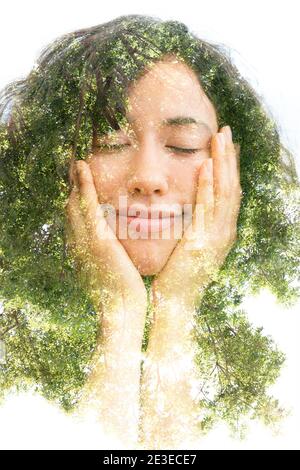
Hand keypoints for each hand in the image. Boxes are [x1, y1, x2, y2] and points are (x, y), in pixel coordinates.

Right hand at [65, 159, 146, 313]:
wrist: (122, 310)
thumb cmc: (123, 294)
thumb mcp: (112, 272)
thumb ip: (111, 257)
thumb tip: (116, 249)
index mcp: (84, 250)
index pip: (78, 219)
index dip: (77, 200)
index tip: (80, 184)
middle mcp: (79, 242)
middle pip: (72, 208)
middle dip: (73, 187)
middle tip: (76, 167)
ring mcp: (86, 240)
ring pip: (76, 204)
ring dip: (76, 181)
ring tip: (77, 162)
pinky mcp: (97, 240)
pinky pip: (88, 207)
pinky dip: (84, 186)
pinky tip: (83, 169)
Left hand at [152, 125, 241, 307]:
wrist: (176, 304)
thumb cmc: (178, 275)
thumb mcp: (191, 246)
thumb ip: (195, 226)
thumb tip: (191, 209)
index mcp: (221, 231)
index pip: (228, 192)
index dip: (228, 167)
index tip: (224, 145)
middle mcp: (224, 231)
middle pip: (231, 186)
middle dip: (228, 158)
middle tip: (226, 131)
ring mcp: (216, 237)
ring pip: (224, 193)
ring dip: (222, 164)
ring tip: (220, 138)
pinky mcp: (202, 243)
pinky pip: (207, 210)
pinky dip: (208, 187)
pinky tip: (206, 167)